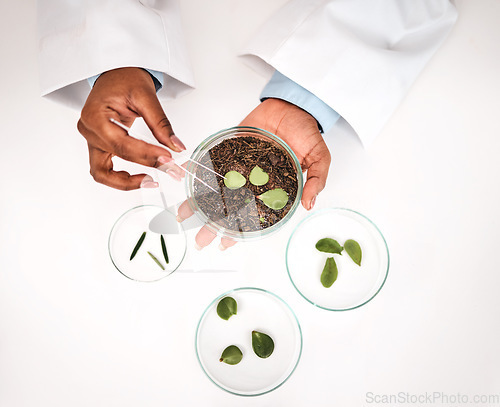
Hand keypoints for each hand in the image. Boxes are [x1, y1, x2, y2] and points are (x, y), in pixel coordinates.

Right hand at [77, 67, 185, 189]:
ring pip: (103, 174)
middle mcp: (89, 130)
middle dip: (146, 165)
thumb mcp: (146, 96)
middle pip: (117, 157)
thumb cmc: (125, 79)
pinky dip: (120, 179)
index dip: (147, 154)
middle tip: (171, 169)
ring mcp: (91, 140)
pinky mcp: (98, 146)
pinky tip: (141, 177)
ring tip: (152, 180)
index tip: (169, 158)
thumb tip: (176, 146)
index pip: (123, 144)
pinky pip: (104, 171)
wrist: (116, 74)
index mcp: (95, 116)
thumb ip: (161, 124)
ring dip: (127, 182)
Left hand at [176, 98, 330, 249]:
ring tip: (184, 215)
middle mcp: (254, 182)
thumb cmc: (307, 132)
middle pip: (230, 207)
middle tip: (199, 239)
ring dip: (201, 202)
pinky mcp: (231, 149)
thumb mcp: (320, 158)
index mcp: (273, 190)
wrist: (293, 106)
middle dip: (213, 224)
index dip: (240, 232)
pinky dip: (199, 170)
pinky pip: (213, 162)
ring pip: (217, 189)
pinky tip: (186, 179)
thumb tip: (309, 204)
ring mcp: (241, 167)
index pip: (253, 217)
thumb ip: (315, 181)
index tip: (225, 244)